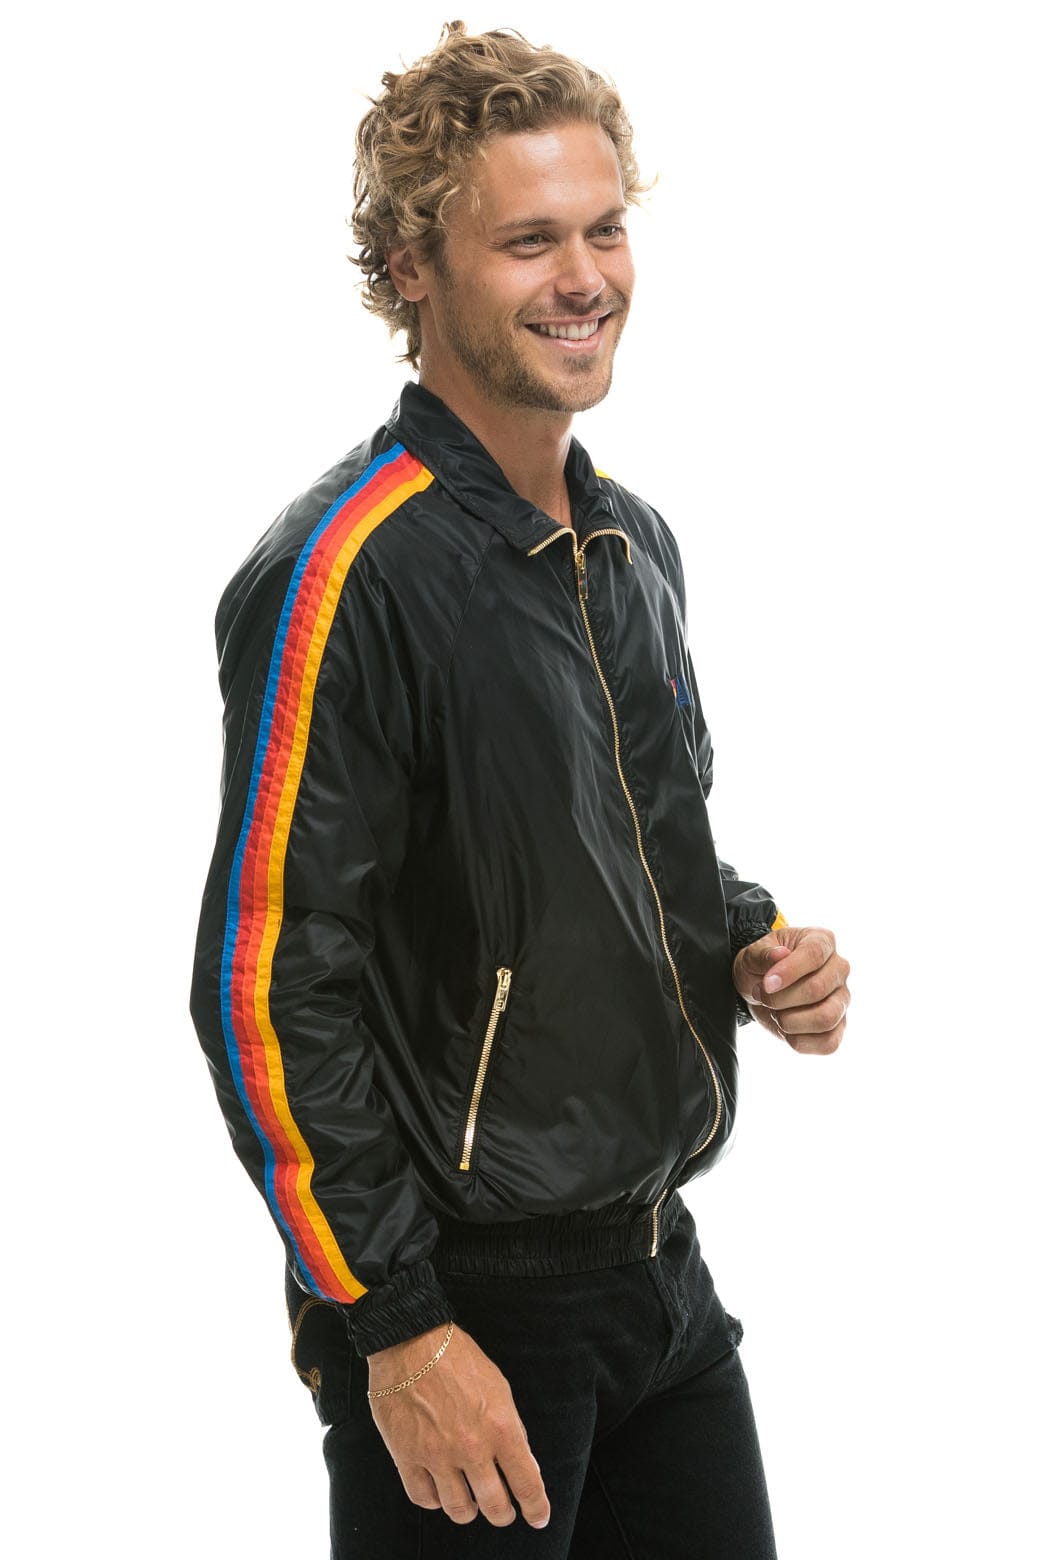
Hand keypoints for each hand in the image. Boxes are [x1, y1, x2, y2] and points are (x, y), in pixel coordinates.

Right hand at [367, 1323, 550, 1530]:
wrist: (411, 1342)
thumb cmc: (457, 1358)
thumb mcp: (499, 1387)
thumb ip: (511, 1428)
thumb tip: (523, 1462)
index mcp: (500, 1428)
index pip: (527, 1483)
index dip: (537, 1508)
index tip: (539, 1517)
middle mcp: (470, 1447)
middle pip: (495, 1506)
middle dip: (504, 1515)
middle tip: (503, 1512)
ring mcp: (437, 1455)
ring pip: (459, 1510)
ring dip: (470, 1510)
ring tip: (471, 1502)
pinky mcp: (407, 1457)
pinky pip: (424, 1498)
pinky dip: (435, 1500)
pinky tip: (440, 1489)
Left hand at [733, 926, 850, 1054]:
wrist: (760, 988)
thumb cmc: (761, 966)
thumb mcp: (752, 954)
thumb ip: (762, 954)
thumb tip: (779, 955)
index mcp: (822, 941)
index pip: (814, 955)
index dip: (789, 972)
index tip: (766, 984)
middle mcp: (839, 969)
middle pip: (817, 989)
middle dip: (780, 999)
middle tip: (761, 996)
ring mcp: (842, 999)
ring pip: (826, 1018)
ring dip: (790, 1021)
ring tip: (775, 1013)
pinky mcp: (838, 1027)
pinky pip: (828, 1043)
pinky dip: (800, 1041)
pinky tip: (785, 1029)